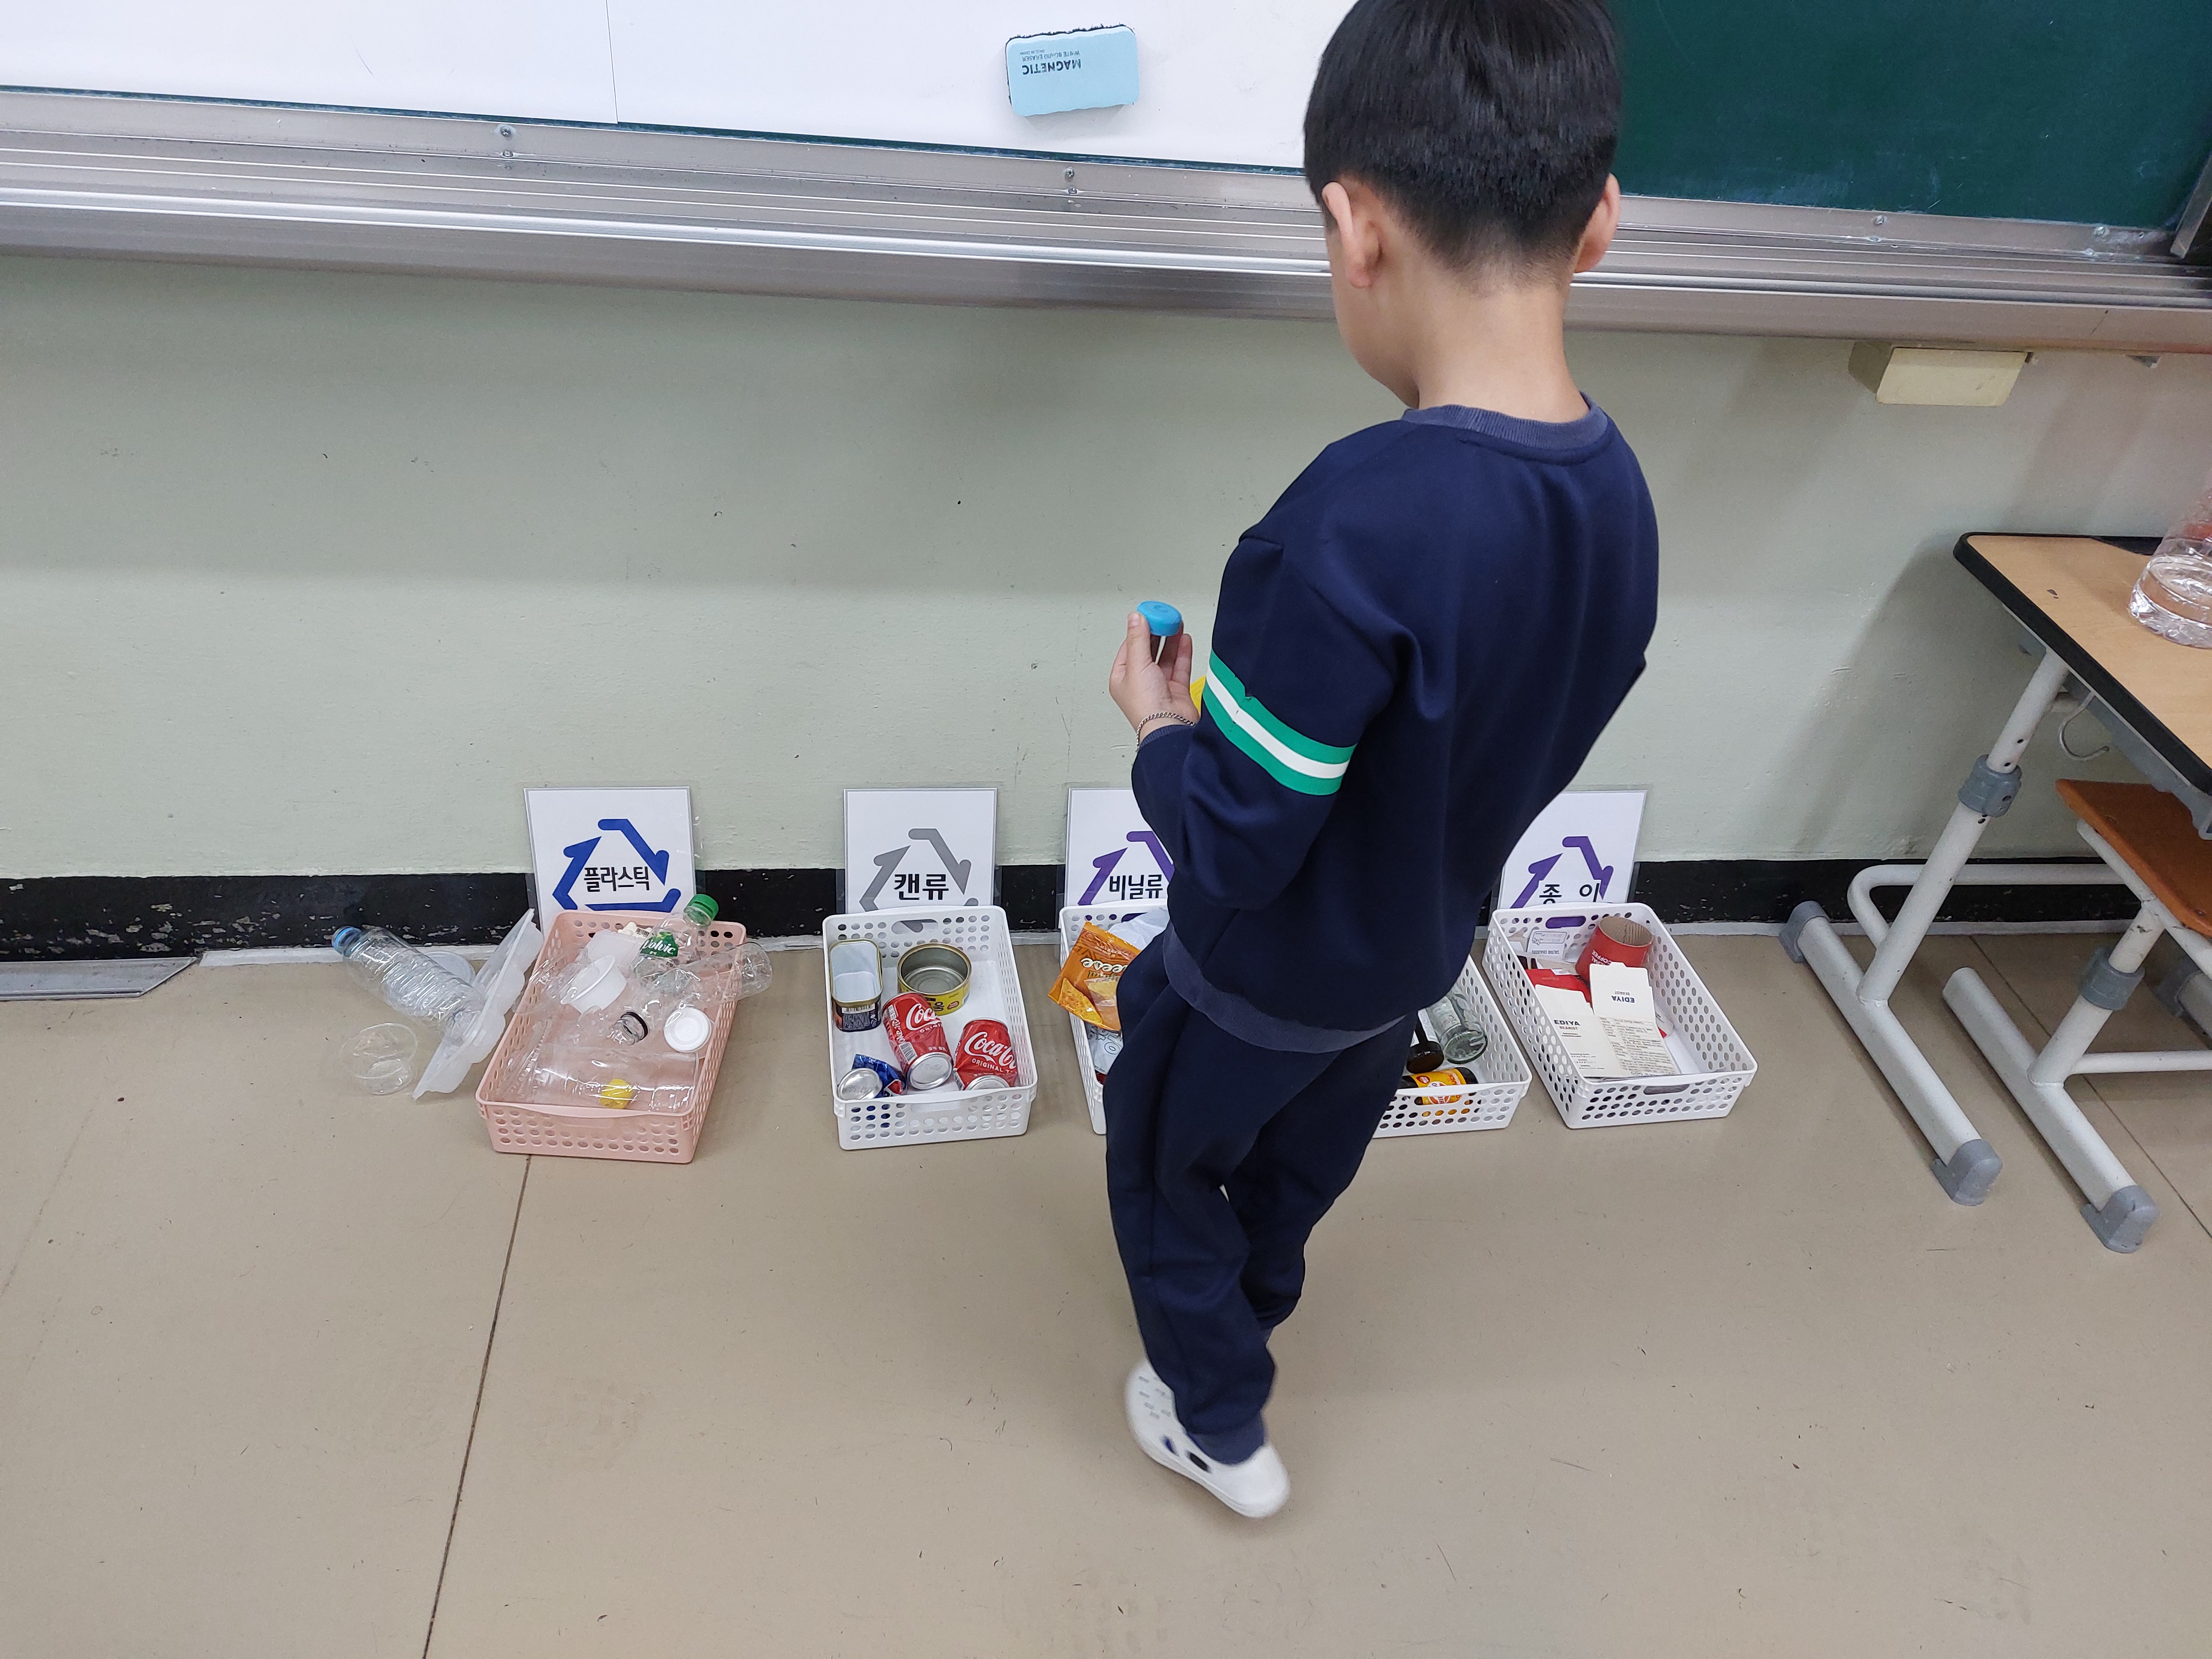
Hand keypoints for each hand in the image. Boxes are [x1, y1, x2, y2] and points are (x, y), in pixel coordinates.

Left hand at [1108, 612, 1197, 737]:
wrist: (1169, 726)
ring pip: (1165, 657)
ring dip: (1170, 640)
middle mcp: (1140, 682)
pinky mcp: (1176, 690)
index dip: (1139, 629)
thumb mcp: (1137, 665)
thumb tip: (1135, 618)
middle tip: (1164, 617)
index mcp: (1122, 678)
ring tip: (1176, 623)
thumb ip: (1138, 639)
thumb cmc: (1146, 706)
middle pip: (1148, 650)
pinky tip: (1184, 639)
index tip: (1148, 614)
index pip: (1129, 647)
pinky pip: (1179, 666)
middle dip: (1156, 633)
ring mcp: (1159, 686)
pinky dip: (1182, 652)